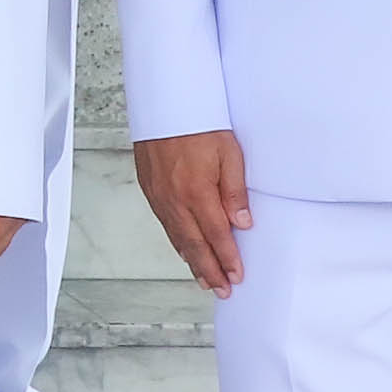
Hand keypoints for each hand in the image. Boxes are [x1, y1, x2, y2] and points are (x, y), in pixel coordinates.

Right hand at [133, 129, 251, 296]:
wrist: (164, 102)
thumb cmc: (199, 123)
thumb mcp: (229, 153)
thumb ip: (235, 190)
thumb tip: (242, 223)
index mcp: (197, 191)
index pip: (216, 234)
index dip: (228, 258)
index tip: (237, 276)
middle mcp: (174, 198)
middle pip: (194, 244)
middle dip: (210, 269)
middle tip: (222, 289)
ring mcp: (159, 195)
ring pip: (177, 237)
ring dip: (192, 261)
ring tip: (205, 280)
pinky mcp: (149, 188)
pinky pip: (164, 223)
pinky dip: (176, 242)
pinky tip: (183, 250)